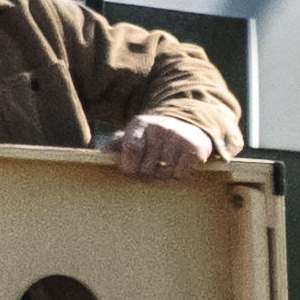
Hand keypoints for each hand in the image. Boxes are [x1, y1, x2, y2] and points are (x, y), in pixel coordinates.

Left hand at [100, 113, 224, 181]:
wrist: (186, 125)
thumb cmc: (150, 137)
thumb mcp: (130, 135)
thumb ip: (114, 145)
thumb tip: (103, 155)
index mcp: (140, 124)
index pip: (132, 148)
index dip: (129, 165)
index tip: (130, 170)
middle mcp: (160, 127)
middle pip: (147, 166)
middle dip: (145, 173)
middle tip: (148, 170)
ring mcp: (179, 136)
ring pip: (164, 172)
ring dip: (162, 175)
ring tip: (161, 167)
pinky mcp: (196, 146)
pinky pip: (181, 173)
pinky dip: (178, 175)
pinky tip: (176, 165)